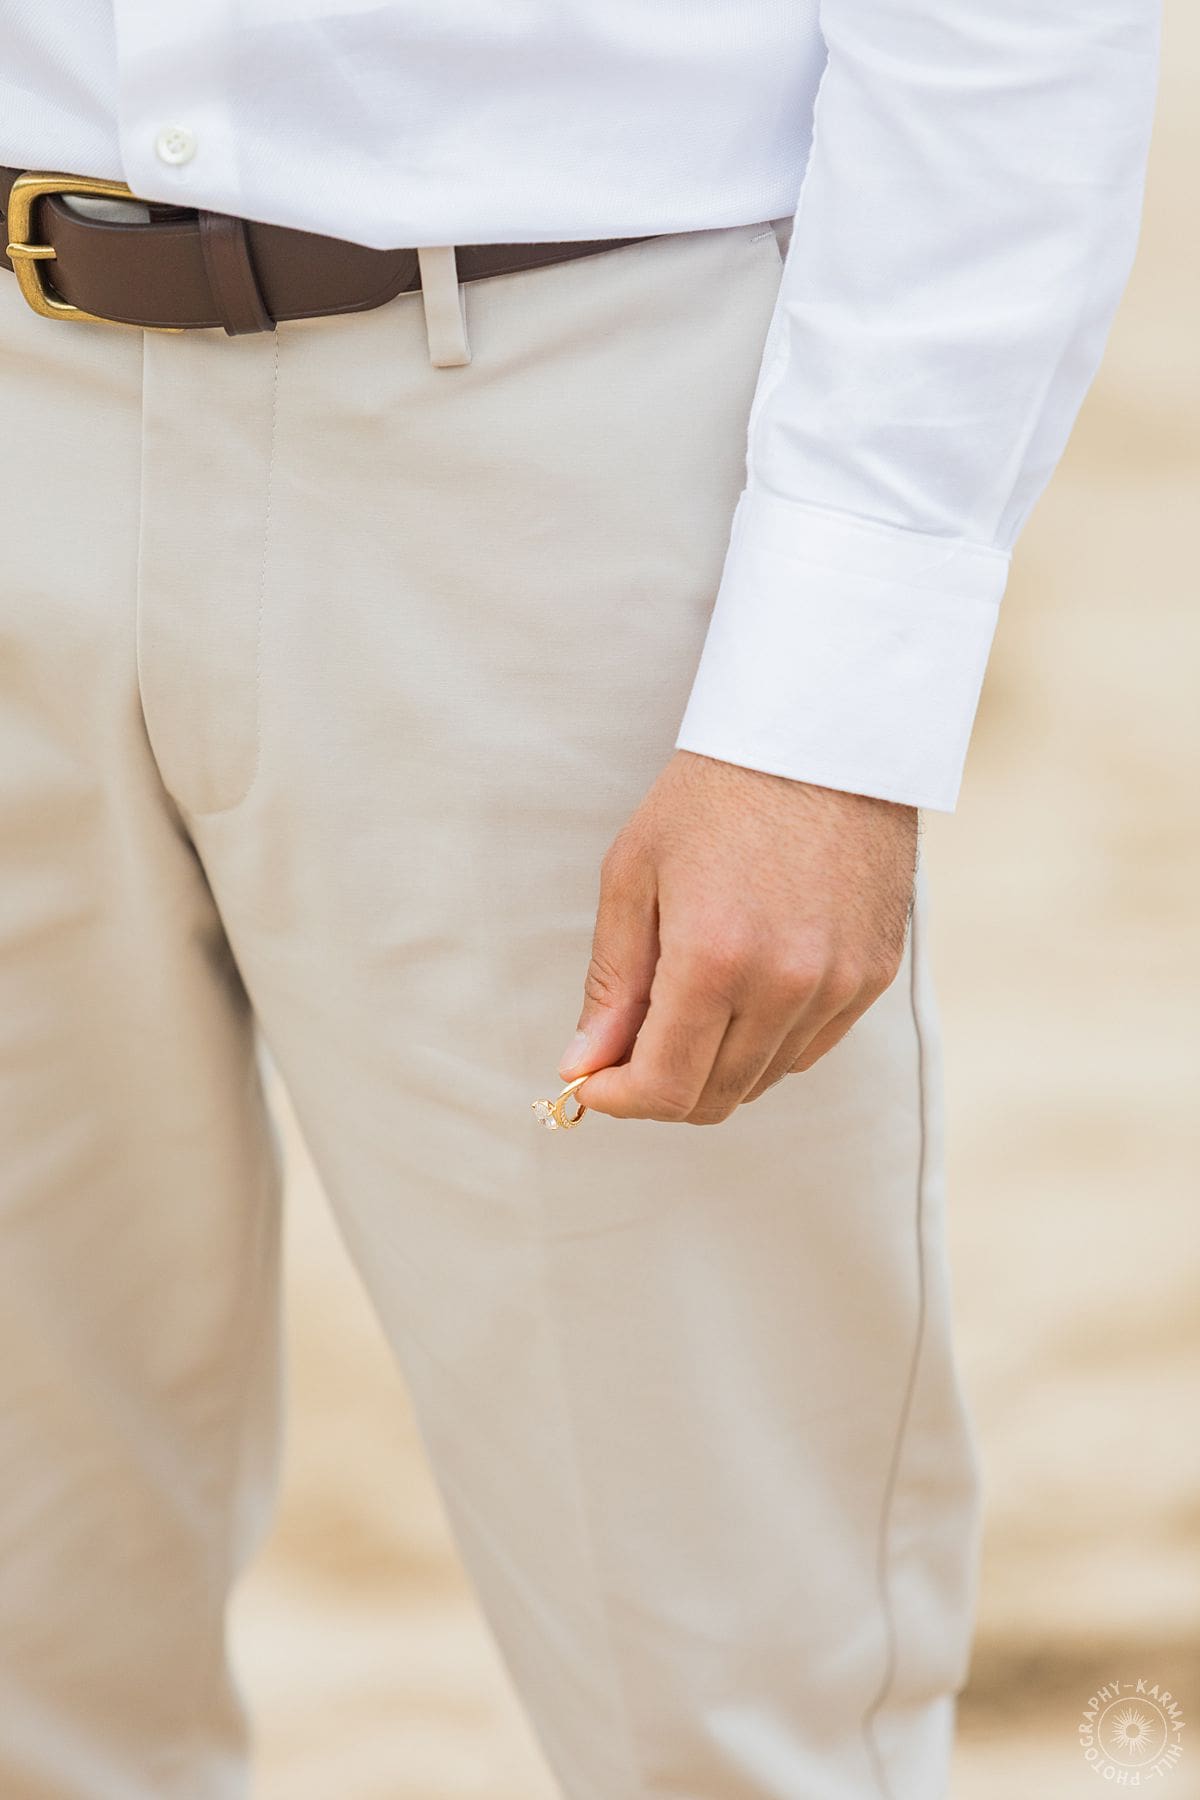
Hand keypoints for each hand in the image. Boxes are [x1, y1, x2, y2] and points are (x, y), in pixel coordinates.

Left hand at [557, 751, 916, 1123]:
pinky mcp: (875, 974)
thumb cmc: (713, 794)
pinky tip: (744, 996)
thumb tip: (584, 1065)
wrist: (820, 734)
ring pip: (766, 1078)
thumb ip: (612, 982)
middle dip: (660, 1091)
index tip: (592, 1083)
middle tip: (628, 1053)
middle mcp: (786, 984)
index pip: (665, 1087)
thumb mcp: (635, 875)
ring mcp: (839, 984)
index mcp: (714, 959)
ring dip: (715, 1067)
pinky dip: (769, 1043)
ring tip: (686, 1010)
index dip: (618, 1100)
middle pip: (716, 1096)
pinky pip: (812, 1047)